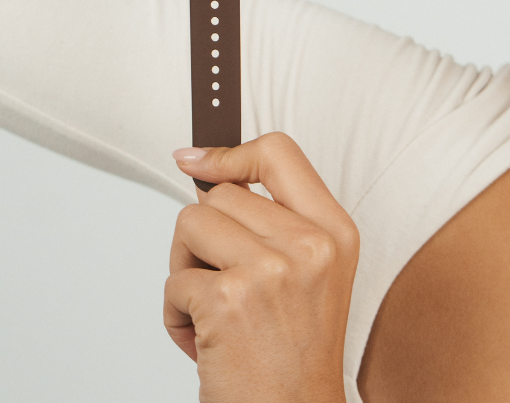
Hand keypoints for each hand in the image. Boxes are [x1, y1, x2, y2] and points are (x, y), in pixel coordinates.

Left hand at [166, 133, 358, 402]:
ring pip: (189, 224)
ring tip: (211, 311)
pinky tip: (204, 342)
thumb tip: (205, 169)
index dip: (231, 153)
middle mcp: (310, 245)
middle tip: (219, 283)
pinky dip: (175, 315)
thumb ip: (273, 221)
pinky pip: (174, 281)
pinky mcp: (229, 299)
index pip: (279, 153)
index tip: (196, 160)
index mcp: (334, 231)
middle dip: (202, 237)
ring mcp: (271, 270)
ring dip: (185, 270)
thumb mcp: (309, 275)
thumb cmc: (293, 356)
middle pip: (219, 193)